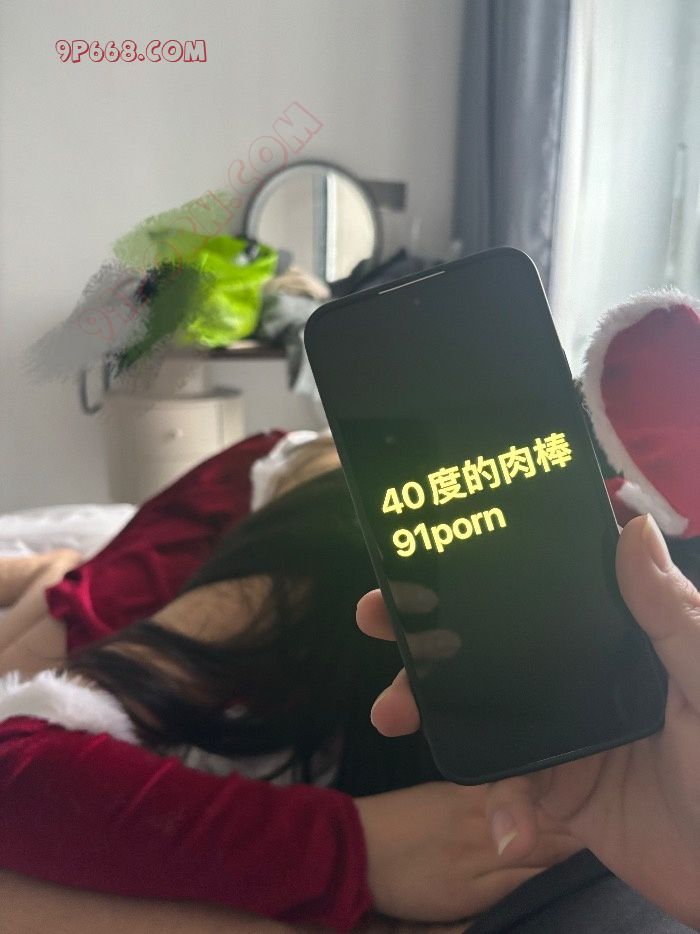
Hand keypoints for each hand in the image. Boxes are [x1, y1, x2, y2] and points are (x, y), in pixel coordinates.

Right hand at [357, 515, 699, 928]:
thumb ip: (671, 614)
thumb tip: (631, 530)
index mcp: (613, 639)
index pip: (537, 595)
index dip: (480, 573)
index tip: (427, 553)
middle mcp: (576, 678)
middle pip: (490, 646)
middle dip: (427, 632)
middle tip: (377, 617)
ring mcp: (560, 734)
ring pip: (479, 710)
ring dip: (429, 711)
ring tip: (391, 713)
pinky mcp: (555, 791)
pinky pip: (508, 790)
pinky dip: (500, 809)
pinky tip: (507, 829)